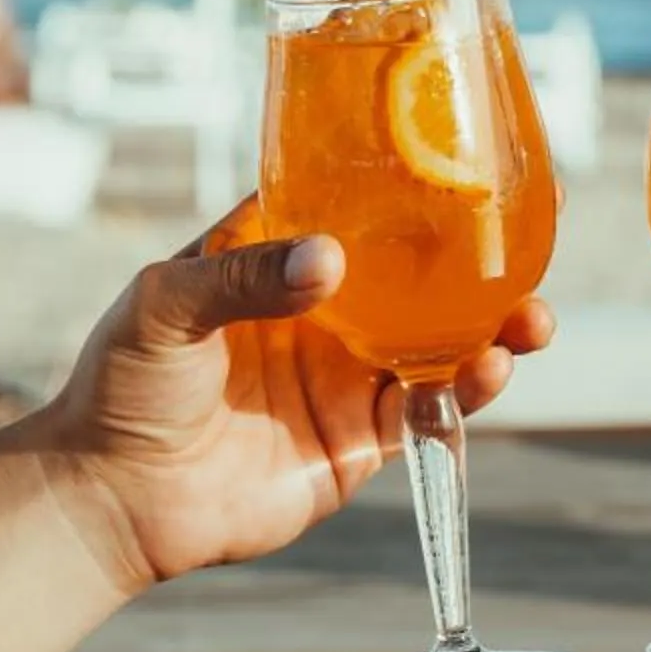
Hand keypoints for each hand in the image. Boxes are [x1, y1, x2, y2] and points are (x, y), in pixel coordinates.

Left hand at [15, 200, 553, 595]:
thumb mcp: (165, 305)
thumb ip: (243, 278)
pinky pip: (429, 411)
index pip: (358, 199)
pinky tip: (490, 370)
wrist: (111, 499)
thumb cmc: (121, 386)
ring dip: (495, 326)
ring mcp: (347, 375)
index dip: (418, 176)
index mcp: (276, 255)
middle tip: (539, 229)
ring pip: (444, 341)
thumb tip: (329, 261)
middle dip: (485, 253)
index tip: (477, 152)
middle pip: (423, 270)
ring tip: (532, 317)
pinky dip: (468, 391)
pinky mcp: (358, 441)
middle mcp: (325, 310)